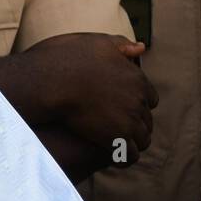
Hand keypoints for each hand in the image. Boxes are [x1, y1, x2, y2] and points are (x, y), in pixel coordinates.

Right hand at [0, 33, 158, 164]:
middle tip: (118, 130)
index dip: (137, 105)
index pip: (151, 98)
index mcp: (137, 77)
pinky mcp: (117, 138)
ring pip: (143, 139)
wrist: (50, 81)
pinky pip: (131, 155)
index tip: (124, 110)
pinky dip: (124, 157)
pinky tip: (112, 155)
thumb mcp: (98, 42)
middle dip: (136, 125)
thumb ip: (121, 45)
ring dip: (132, 142)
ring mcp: (130, 120)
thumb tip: (141, 47)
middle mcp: (138, 99)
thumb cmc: (67, 58)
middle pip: (147, 120)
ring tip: (116, 145)